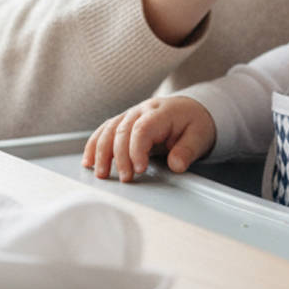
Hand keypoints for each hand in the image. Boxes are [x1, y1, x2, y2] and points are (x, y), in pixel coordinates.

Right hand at [83, 95, 217, 181]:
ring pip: (109, 129)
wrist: (190, 109)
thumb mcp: (199, 137)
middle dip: (120, 156)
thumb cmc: (193, 123)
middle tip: (125, 178)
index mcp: (161, 112)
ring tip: (101, 174)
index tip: (139, 170)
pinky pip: (104, 131)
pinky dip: (94, 145)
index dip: (136, 149)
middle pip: (122, 130)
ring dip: (101, 152)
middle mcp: (142, 110)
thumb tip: (176, 166)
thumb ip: (187, 151)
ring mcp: (130, 114)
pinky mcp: (123, 122)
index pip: (142, 129)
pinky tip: (89, 161)